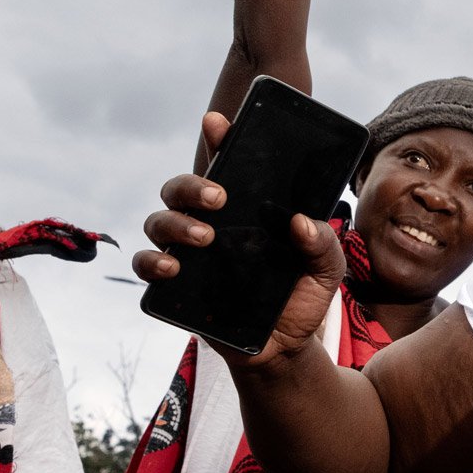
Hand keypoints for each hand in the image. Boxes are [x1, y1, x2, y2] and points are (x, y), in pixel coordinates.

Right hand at [131, 110, 345, 366]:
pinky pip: (146, 265)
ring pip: (158, 220)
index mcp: (246, 210)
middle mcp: (211, 224)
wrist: (285, 350)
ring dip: (175, 221)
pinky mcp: (174, 285)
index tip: (217, 122)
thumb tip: (300, 221)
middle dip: (193, 184)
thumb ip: (324, 244)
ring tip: (205, 236)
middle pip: (181, 188)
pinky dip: (151, 261)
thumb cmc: (300, 299)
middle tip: (219, 197)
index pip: (227, 165)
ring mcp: (188, 252)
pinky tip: (172, 266)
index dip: (217, 138)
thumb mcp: (326, 270)